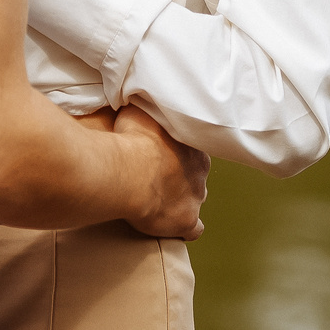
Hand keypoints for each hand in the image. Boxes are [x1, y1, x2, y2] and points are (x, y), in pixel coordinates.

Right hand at [112, 105, 208, 238]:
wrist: (129, 172)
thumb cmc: (132, 139)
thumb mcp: (139, 110)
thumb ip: (146, 108)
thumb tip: (141, 99)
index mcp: (192, 143)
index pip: (190, 148)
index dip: (175, 152)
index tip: (159, 154)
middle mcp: (200, 170)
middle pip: (195, 173)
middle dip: (180, 176)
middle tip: (156, 176)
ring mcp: (195, 196)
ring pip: (195, 199)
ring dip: (181, 200)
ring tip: (160, 201)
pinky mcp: (186, 220)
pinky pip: (194, 229)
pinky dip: (185, 229)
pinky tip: (173, 227)